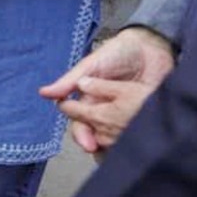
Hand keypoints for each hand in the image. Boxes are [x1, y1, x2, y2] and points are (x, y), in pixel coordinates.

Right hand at [40, 26, 175, 154]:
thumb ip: (69, 81)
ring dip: (116, 144)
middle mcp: (106, 110)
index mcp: (90, 101)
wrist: (152, 45)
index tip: (87, 144)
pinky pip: (140, 129)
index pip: (80, 123)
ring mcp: (126, 114)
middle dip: (98, 144)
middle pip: (97, 134)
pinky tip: (138, 141)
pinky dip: (138, 136)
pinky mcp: (146, 113)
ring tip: (119, 150)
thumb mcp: (91, 65)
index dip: (82, 135)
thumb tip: (44, 93)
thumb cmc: (118, 52)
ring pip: (117, 136)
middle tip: (103, 150)